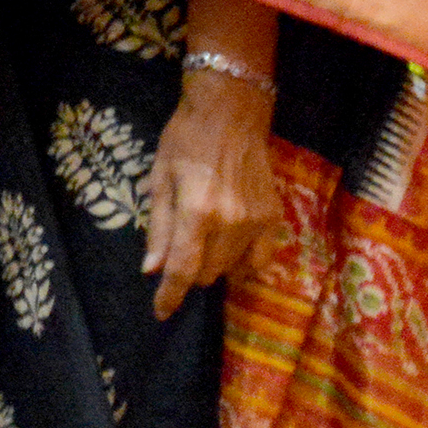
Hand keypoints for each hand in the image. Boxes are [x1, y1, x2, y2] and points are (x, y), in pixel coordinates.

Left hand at [141, 69, 278, 318]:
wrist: (231, 115)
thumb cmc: (185, 141)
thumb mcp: (159, 180)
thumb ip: (158, 229)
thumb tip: (152, 270)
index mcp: (197, 211)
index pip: (182, 269)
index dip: (169, 296)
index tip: (161, 312)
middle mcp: (231, 222)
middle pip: (207, 273)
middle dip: (188, 270)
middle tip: (179, 247)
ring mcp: (257, 222)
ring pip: (232, 270)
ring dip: (214, 266)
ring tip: (204, 239)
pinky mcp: (274, 218)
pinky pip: (260, 260)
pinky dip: (242, 263)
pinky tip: (230, 248)